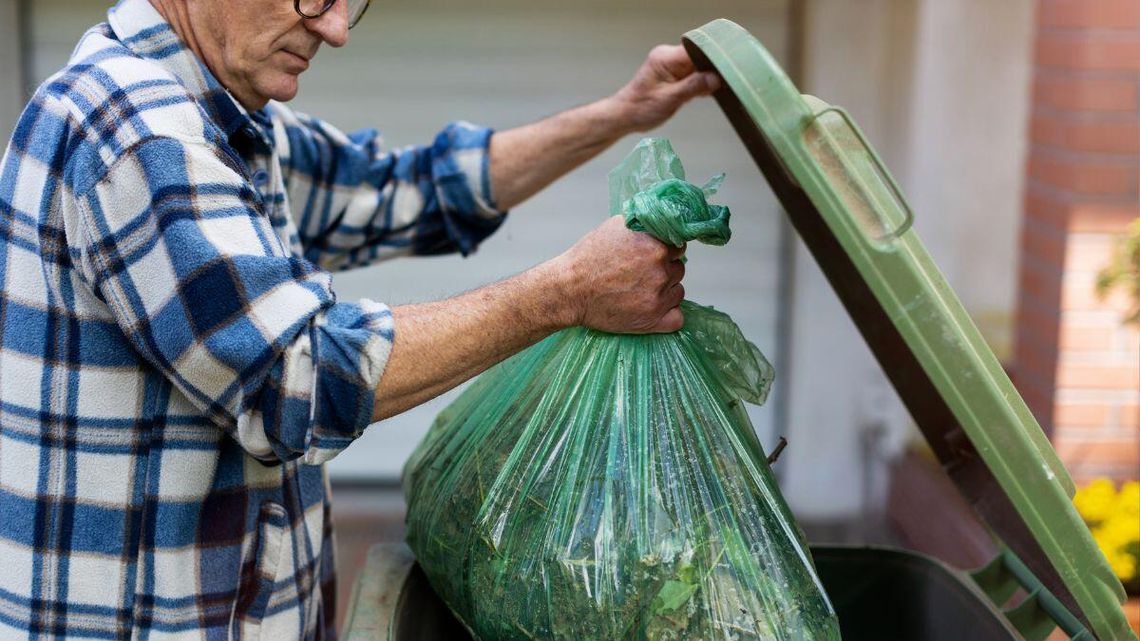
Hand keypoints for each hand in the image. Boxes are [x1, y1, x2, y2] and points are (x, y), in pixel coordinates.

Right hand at [552, 216, 686, 333]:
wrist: (569, 290)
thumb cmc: (588, 258)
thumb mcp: (615, 227)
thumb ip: (644, 224)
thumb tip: (662, 222)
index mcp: (655, 246)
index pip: (678, 246)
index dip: (665, 250)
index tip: (651, 256)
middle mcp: (660, 271)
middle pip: (678, 269)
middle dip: (664, 270)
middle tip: (640, 274)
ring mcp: (657, 297)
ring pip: (677, 291)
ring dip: (665, 291)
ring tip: (640, 290)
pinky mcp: (652, 320)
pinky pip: (677, 318)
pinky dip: (669, 314)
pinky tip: (654, 308)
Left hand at [608, 44, 720, 133]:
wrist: (625, 115)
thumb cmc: (642, 108)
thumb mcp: (670, 100)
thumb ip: (694, 87)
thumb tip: (716, 78)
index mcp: (666, 58)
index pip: (696, 50)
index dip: (713, 58)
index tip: (727, 69)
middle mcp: (668, 57)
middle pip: (698, 56)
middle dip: (711, 69)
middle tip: (724, 83)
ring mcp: (670, 65)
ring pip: (697, 66)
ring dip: (706, 78)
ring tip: (715, 90)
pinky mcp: (672, 74)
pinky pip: (691, 73)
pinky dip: (699, 82)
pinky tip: (706, 92)